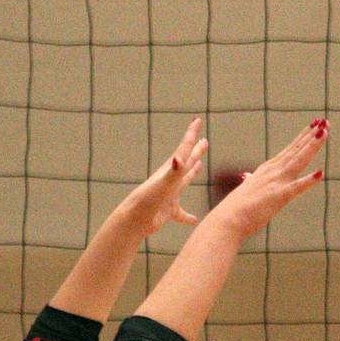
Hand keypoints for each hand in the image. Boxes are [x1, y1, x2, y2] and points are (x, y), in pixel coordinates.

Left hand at [118, 117, 208, 235]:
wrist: (135, 219)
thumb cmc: (148, 201)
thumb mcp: (163, 184)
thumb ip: (173, 172)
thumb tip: (179, 158)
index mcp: (171, 171)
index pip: (184, 149)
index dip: (191, 135)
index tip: (197, 120)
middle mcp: (171, 180)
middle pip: (187, 161)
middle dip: (195, 150)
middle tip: (204, 140)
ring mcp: (170, 195)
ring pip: (185, 181)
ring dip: (193, 173)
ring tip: (199, 165)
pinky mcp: (169, 211)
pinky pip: (182, 214)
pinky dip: (188, 216)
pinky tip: (195, 219)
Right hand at [209, 118, 326, 239]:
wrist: (227, 219)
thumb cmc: (237, 209)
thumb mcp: (248, 190)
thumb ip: (252, 182)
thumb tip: (249, 178)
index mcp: (267, 169)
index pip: (289, 150)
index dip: (303, 137)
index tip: (313, 126)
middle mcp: (273, 171)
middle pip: (296, 150)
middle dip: (311, 136)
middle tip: (324, 122)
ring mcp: (276, 182)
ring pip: (298, 161)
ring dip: (312, 146)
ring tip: (324, 132)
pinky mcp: (279, 196)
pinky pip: (297, 187)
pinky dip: (308, 181)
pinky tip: (320, 173)